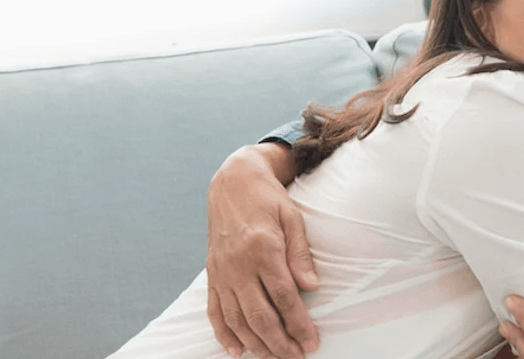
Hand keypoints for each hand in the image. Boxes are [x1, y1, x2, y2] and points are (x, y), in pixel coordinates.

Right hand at [206, 143, 318, 358]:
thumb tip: (312, 287)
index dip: (298, 323)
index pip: (284, 296)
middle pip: (260, 314)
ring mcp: (221, 272)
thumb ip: (301, 254)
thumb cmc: (268, 200)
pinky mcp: (212, 274)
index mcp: (263, 248)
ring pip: (237, 319)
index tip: (311, 341)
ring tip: (275, 357)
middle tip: (297, 356)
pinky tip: (237, 351)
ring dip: (257, 343)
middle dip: (280, 341)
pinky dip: (224, 334)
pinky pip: (214, 311)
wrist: (233, 183)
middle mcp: (238, 264)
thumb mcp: (292, 217)